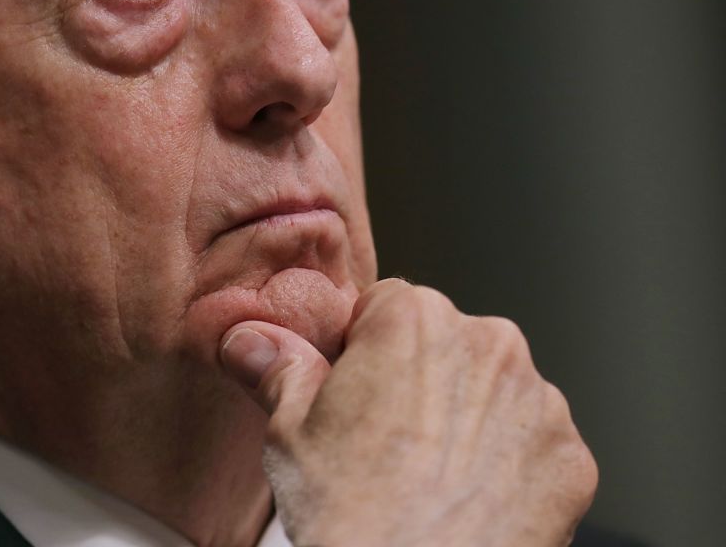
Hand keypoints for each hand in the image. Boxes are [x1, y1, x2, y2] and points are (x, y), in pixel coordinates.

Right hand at [220, 279, 597, 546]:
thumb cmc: (351, 515)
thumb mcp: (287, 431)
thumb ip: (278, 368)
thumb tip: (250, 341)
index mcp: (415, 320)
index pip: (384, 306)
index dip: (360, 352)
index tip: (349, 392)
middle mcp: (489, 344)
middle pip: (444, 346)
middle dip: (418, 381)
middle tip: (382, 442)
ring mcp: (538, 402)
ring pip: (491, 394)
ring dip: (465, 421)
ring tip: (423, 479)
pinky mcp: (571, 457)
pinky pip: (531, 446)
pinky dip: (507, 468)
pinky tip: (467, 502)